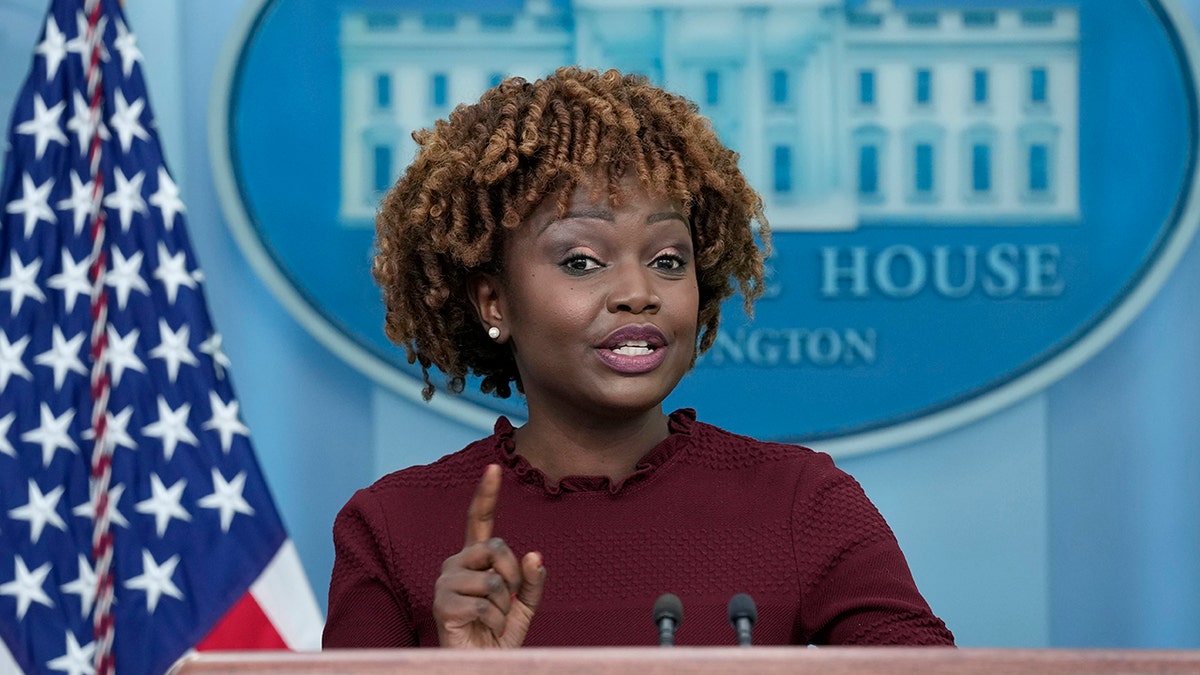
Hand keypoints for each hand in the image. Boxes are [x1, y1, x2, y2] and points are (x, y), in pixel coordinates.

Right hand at [433, 464, 546, 647]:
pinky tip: (488, 630)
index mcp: (475, 559)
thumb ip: (531, 580)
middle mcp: (456, 563)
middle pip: (496, 547)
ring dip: (505, 606)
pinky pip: (485, 604)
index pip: (478, 520)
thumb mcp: (525, 605)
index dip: (486, 494)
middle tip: (510, 598)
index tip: (494, 466)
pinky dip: (496, 621)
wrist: (482, 664)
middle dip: (513, 574)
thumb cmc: (499, 634)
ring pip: (493, 580)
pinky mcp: (441, 604)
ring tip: (495, 620)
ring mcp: (446, 582)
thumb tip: (534, 554)